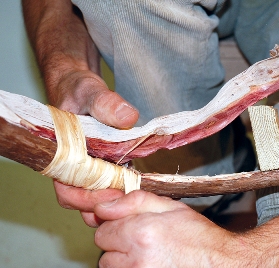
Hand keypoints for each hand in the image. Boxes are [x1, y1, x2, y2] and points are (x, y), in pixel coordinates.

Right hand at [23, 0, 139, 225]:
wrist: (79, 85)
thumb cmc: (75, 87)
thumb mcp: (88, 91)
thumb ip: (105, 103)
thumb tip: (128, 117)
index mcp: (60, 154)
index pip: (66, 188)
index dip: (86, 197)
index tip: (112, 194)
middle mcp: (72, 165)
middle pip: (81, 199)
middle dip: (103, 205)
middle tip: (129, 200)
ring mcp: (88, 165)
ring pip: (96, 194)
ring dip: (114, 199)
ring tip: (135, 198)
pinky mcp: (104, 162)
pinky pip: (111, 181)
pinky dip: (122, 187)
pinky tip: (138, 187)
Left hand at [94, 191, 244, 266]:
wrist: (219, 263)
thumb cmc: (197, 236)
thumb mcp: (169, 207)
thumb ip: (132, 202)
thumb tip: (101, 206)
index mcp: (140, 233)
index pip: (102, 231)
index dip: (116, 227)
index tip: (131, 228)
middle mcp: (135, 260)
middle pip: (104, 252)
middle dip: (118, 244)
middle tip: (143, 241)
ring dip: (123, 261)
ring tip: (149, 255)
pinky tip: (150, 264)